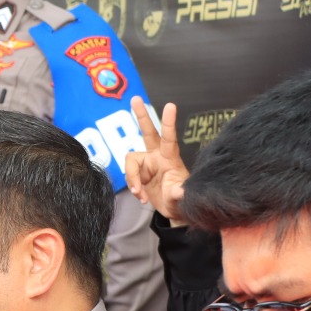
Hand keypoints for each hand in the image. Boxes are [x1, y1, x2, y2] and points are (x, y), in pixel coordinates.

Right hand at [123, 97, 189, 222]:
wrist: (172, 211)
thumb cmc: (180, 201)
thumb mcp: (180, 198)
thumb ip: (178, 193)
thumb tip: (181, 191)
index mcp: (170, 158)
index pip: (169, 138)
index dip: (169, 122)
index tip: (170, 105)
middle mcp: (157, 157)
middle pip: (148, 132)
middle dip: (141, 116)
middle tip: (135, 99)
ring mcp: (147, 164)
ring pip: (130, 162)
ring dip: (132, 178)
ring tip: (141, 193)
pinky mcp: (139, 174)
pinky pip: (129, 176)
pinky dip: (133, 187)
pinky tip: (142, 197)